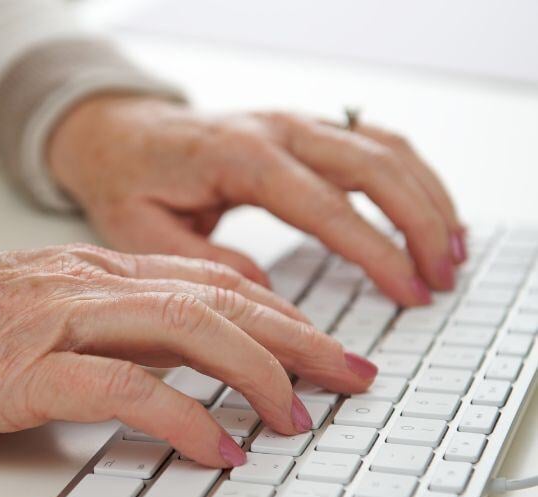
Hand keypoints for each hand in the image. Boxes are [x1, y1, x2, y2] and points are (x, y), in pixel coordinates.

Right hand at [0, 246, 376, 466]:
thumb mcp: (55, 309)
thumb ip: (120, 327)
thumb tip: (184, 365)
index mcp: (104, 270)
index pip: (218, 282)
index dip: (282, 313)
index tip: (325, 345)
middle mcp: (96, 284)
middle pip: (223, 300)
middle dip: (299, 338)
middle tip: (352, 374)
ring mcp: (65, 322)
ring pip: (189, 330)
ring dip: (256, 372)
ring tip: (300, 415)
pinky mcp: (30, 369)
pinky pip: (125, 388)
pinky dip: (182, 416)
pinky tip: (219, 447)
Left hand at [48, 95, 465, 305]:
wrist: (118, 135)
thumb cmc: (129, 183)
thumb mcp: (143, 234)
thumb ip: (201, 266)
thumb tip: (267, 298)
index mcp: (238, 157)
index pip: (325, 205)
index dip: (374, 250)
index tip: (408, 290)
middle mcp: (274, 131)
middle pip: (372, 166)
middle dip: (418, 223)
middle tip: (441, 278)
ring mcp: (291, 124)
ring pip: (383, 147)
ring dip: (427, 195)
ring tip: (453, 249)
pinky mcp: (300, 130)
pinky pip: (371, 140)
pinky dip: (409, 173)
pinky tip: (427, 207)